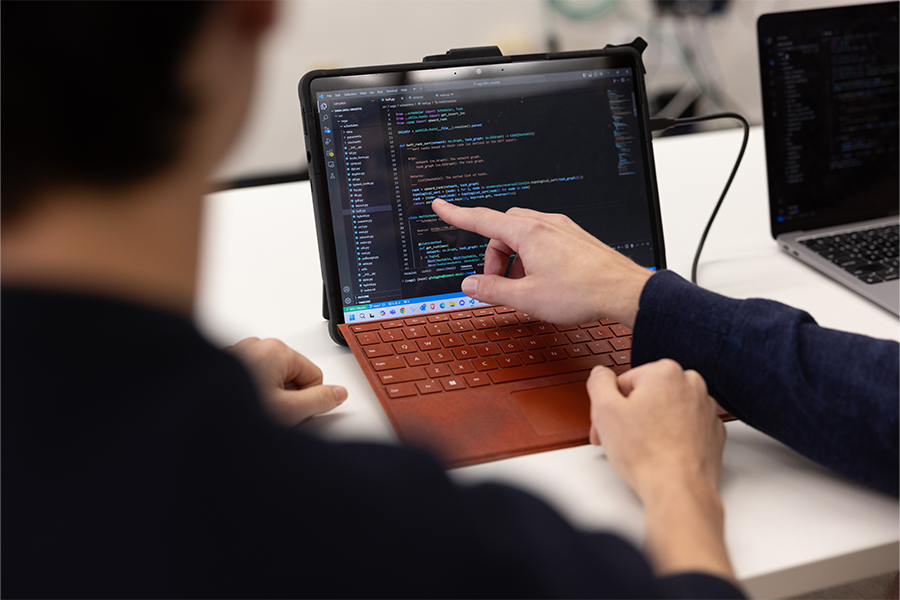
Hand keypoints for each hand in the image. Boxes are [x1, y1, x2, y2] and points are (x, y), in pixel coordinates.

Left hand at [226, 337, 346, 426]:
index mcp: (275, 349)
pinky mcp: (223, 364)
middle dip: (285, 398)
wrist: (190, 420)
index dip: (307, 400)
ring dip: (266, 397)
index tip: (290, 412)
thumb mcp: (289, 412)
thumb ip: (321, 401)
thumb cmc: (234, 413)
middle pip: (292, 376)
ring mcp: (238, 353)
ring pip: (270, 380)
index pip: (314, 375)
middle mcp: (256, 345)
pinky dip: (248, 394)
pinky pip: (251, 379)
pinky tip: (236, 407)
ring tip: (249, 411)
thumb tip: (339, 393)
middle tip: (267, 414)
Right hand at [432, 198, 651, 326]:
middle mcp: (546, 224)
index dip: (457, 214)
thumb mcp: (527, 298)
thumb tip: (471, 285)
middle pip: (503, 229)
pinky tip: (544, 281)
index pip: (482, 219)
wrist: (624, 291)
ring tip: (525, 287)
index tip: (441, 206)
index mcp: (528, 233)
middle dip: (494, 254)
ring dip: (515, 258)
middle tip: (498, 282)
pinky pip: (543, 239)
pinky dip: (533, 257)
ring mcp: (563, 229)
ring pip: (524, 235)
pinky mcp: (575, 238)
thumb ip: (493, 290)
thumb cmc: (582, 292)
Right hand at [588, 360, 724, 497]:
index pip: (624, 382)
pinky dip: (672, 437)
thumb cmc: (646, 454)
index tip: (607, 426)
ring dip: (651, 425)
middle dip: (630, 415)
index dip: (610, 407)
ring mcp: (706, 409)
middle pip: (647, 394)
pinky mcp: (713, 432)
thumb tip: (601, 374)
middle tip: (621, 439)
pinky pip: (684, 427)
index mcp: (665, 372)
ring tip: (642, 449)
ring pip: (666, 410)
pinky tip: (661, 453)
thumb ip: (599, 382)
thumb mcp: (605, 410)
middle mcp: (691, 385)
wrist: (678, 490)